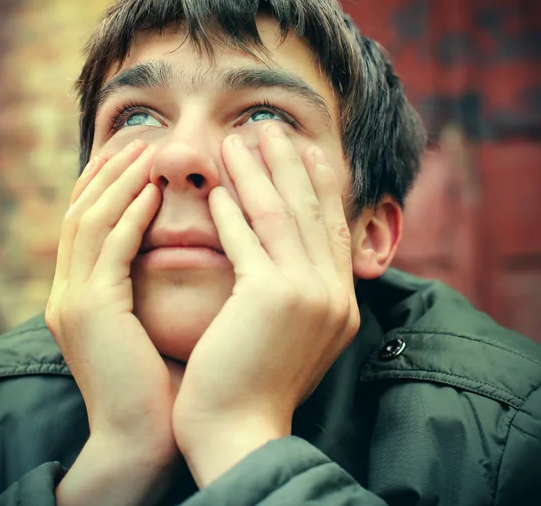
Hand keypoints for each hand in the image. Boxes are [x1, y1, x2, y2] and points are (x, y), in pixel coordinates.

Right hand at [45, 140, 181, 505]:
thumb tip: (193, 244)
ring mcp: (74, 300)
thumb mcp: (153, 319)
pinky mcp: (91, 311)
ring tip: (146, 150)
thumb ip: (157, 281)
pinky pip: (109, 249)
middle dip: (109, 172)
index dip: (110, 184)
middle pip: (82, 210)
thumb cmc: (162, 379)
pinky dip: (128, 215)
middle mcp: (69, 291)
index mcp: (84, 293)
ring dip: (118, 182)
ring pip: (90, 220)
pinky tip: (152, 192)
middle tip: (138, 139)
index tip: (139, 155)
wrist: (143, 438)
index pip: (92, 222)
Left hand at [173, 125, 359, 486]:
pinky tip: (219, 189)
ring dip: (258, 175)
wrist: (240, 432)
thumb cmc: (256, 382)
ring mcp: (307, 293)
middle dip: (289, 165)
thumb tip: (287, 249)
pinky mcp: (272, 297)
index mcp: (340, 300)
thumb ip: (299, 290)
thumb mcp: (294, 332)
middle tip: (271, 128)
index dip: (318, 185)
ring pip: (281, 217)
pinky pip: (249, 242)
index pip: (331, 228)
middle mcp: (333, 292)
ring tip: (240, 141)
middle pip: (309, 212)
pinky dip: (232, 213)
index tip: (304, 151)